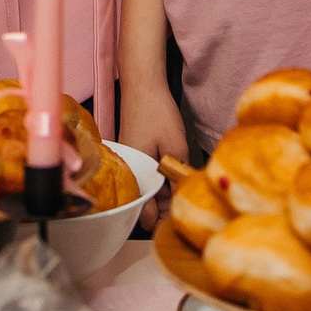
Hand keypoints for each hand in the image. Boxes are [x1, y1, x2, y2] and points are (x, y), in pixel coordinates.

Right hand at [117, 67, 190, 230]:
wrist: (142, 84)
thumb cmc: (157, 112)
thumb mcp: (176, 146)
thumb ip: (178, 175)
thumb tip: (183, 197)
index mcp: (135, 172)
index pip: (143, 210)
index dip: (159, 221)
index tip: (176, 225)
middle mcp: (126, 171)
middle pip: (142, 202)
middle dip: (161, 210)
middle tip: (183, 212)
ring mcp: (128, 162)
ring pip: (143, 189)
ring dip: (159, 195)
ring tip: (181, 197)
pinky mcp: (131, 154)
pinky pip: (142, 176)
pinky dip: (155, 181)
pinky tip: (171, 180)